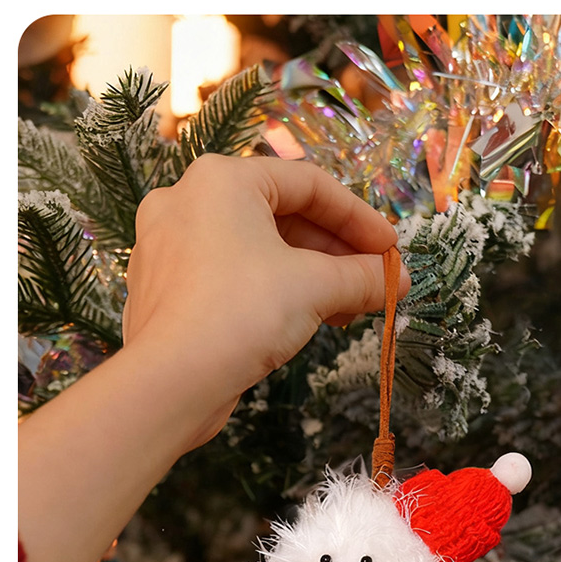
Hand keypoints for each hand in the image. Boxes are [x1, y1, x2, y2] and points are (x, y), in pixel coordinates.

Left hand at [122, 155, 408, 447]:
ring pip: (255, 246)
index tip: (390, 251)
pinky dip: (269, 288)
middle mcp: (187, 198)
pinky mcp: (163, 284)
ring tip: (346, 308)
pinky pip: (228, 272)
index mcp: (222, 179)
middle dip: (334, 251)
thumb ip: (363, 277)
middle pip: (281, 214)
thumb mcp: (316, 288)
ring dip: (307, 274)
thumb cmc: (242, 313)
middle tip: (372, 282)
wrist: (170, 383)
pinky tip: (302, 318)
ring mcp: (168, 242)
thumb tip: (397, 280)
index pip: (309, 184)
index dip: (359, 218)